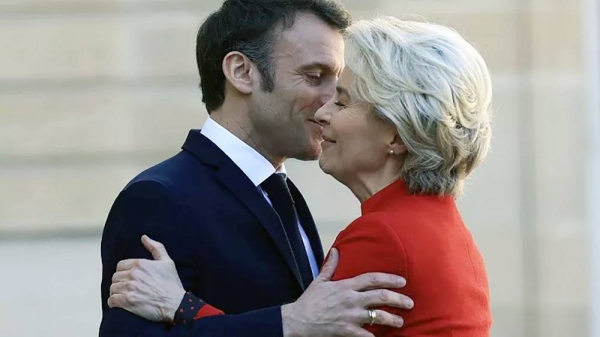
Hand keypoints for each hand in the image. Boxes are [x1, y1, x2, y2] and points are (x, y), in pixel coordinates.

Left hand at [107, 235, 185, 322]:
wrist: (175, 303)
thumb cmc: (171, 283)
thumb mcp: (167, 262)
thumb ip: (155, 247)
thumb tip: (144, 237)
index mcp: (140, 263)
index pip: (120, 265)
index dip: (124, 272)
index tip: (130, 278)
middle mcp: (132, 274)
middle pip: (115, 277)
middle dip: (120, 282)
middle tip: (128, 288)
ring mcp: (129, 288)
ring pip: (112, 288)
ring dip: (117, 292)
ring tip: (125, 295)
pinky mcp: (127, 301)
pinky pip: (112, 300)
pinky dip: (114, 302)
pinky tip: (121, 303)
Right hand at [281, 248, 413, 336]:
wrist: (297, 321)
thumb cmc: (309, 302)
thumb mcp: (319, 281)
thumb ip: (331, 266)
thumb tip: (336, 250)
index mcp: (345, 286)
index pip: (372, 279)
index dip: (390, 279)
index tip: (402, 281)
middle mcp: (351, 300)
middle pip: (381, 296)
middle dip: (398, 299)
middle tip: (409, 303)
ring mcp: (350, 316)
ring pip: (378, 316)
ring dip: (393, 318)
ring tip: (400, 321)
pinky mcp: (347, 331)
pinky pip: (367, 335)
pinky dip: (376, 336)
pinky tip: (382, 336)